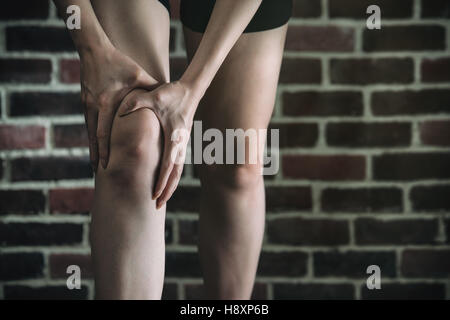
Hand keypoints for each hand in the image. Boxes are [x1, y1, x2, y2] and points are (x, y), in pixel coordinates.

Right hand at [80, 45, 159, 170]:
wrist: (94, 50)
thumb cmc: (119, 63)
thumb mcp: (139, 75)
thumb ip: (153, 88)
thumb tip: (169, 97)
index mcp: (107, 103)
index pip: (104, 133)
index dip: (105, 150)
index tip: (106, 165)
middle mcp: (95, 107)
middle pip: (94, 138)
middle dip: (96, 156)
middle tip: (97, 173)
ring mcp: (87, 105)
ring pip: (89, 132)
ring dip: (93, 148)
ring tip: (95, 164)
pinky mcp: (85, 101)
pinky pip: (89, 123)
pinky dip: (92, 136)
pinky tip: (95, 144)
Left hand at [119, 81, 198, 208]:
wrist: (190, 90)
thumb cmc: (172, 94)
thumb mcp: (153, 96)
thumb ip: (136, 103)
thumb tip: (121, 111)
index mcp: (174, 138)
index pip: (168, 165)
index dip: (162, 181)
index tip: (156, 194)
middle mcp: (180, 144)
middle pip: (175, 174)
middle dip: (167, 191)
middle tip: (158, 206)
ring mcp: (182, 144)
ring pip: (178, 171)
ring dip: (170, 186)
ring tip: (162, 200)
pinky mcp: (181, 143)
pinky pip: (177, 164)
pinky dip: (172, 176)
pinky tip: (166, 183)